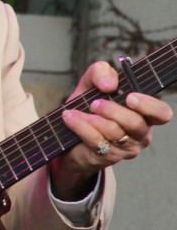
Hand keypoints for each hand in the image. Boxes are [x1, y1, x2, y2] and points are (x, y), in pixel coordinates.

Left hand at [52, 60, 172, 199]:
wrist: (68, 133)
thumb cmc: (88, 106)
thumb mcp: (92, 84)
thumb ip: (101, 72)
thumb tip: (109, 84)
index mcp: (144, 114)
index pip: (162, 113)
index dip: (149, 106)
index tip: (129, 97)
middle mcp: (141, 133)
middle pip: (135, 123)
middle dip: (112, 110)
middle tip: (94, 103)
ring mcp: (127, 148)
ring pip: (115, 133)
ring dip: (92, 119)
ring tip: (74, 111)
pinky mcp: (109, 157)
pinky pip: (97, 141)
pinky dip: (81, 127)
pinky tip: (69, 118)